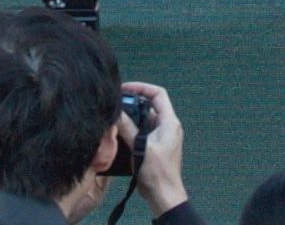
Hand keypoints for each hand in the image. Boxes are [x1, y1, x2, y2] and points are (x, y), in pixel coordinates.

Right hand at [122, 81, 187, 215]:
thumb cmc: (157, 171)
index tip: (124, 88)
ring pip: (145, 119)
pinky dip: (132, 130)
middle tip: (116, 104)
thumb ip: (128, 128)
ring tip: (114, 118)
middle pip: (150, 106)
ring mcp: (161, 137)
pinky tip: (119, 133)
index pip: (158, 94)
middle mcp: (167, 126)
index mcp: (170, 122)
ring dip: (131, 118)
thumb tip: (116, 113)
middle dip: (133, 103)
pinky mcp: (154, 147)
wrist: (163, 195)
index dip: (142, 87)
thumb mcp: (141, 147)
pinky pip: (143, 132)